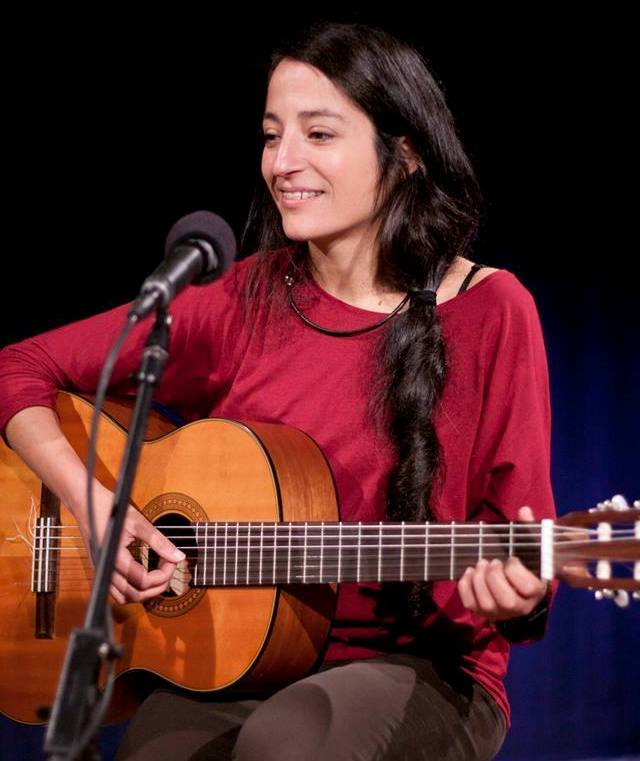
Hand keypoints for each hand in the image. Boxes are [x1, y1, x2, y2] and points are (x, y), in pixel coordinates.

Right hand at [77, 481, 185, 604]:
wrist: (87, 503)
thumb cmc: (109, 509)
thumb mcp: (138, 522)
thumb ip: (159, 541)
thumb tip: (178, 556)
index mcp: (115, 558)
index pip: (144, 581)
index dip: (164, 574)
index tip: (172, 560)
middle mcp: (105, 569)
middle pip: (135, 595)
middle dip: (157, 587)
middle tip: (168, 569)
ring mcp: (101, 571)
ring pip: (124, 597)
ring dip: (144, 592)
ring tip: (158, 575)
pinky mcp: (101, 570)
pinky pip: (116, 590)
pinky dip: (132, 589)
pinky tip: (144, 575)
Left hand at [457, 506, 548, 620]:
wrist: (512, 585)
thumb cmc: (522, 563)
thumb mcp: (528, 548)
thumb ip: (527, 529)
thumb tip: (524, 510)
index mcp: (535, 591)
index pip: (529, 588)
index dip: (515, 571)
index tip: (510, 558)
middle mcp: (520, 607)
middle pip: (506, 600)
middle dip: (494, 577)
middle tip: (491, 561)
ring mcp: (500, 612)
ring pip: (486, 604)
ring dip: (478, 580)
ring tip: (480, 564)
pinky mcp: (482, 613)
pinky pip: (470, 604)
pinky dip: (465, 586)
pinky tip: (469, 572)